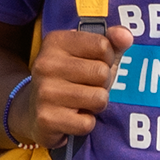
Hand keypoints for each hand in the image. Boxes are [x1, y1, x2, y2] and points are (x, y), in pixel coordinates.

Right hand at [15, 25, 118, 143]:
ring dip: (96, 105)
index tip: (91, 65)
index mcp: (56, 42)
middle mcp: (46, 64)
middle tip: (85, 88)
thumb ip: (111, 43)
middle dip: (102, 84)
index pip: (103, 45)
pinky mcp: (47, 119)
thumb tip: (126, 36)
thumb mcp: (90, 56)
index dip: (106, 59)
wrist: (33, 112)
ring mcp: (44, 92)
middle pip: (102, 72)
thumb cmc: (70, 80)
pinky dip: (85, 123)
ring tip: (80, 103)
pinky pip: (87, 123)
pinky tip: (72, 117)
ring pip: (99, 98)